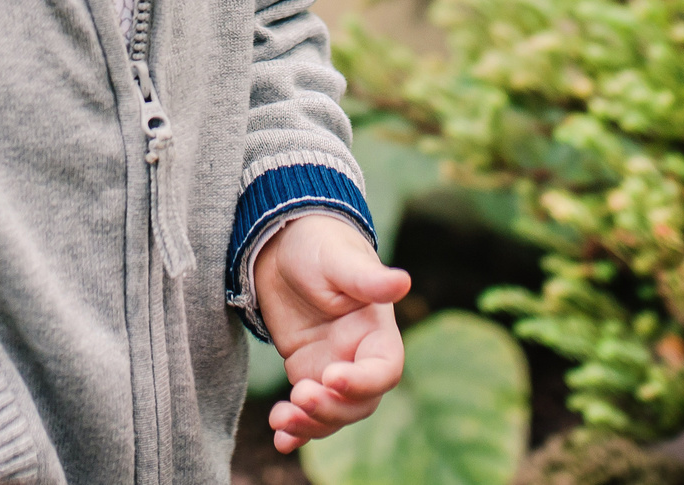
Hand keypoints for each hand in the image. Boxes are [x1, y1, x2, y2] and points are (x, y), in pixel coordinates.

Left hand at [253, 211, 411, 452]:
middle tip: (300, 397)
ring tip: (282, 420)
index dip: (363, 381)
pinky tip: (280, 439)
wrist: (282, 245)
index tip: (331, 375)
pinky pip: (308, 410)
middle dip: (332, 408)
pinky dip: (297, 429)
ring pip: (333, 413)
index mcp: (377, 332)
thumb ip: (367, 278)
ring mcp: (333, 368)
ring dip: (311, 423)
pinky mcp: (306, 373)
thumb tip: (403, 281)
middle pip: (359, 402)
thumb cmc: (319, 245)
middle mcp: (359, 356)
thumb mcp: (339, 259)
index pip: (384, 371)